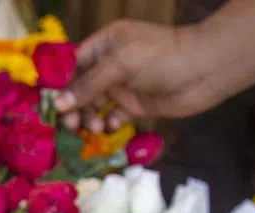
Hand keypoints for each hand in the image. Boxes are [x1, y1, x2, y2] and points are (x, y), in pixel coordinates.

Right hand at [56, 19, 222, 130]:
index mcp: (105, 44)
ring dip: (88, 117)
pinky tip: (110, 127)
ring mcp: (122, 85)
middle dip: (72, 106)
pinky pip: (111, 117)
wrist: (205, 71)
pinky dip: (107, 124)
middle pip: (79, 88)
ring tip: (92, 127)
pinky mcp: (134, 105)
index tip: (48, 105)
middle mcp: (110, 64)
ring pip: (92, 105)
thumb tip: (59, 104)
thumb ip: (88, 84)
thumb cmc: (163, 57)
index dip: (58, 84)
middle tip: (70, 125)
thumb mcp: (121, 64)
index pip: (71, 64)